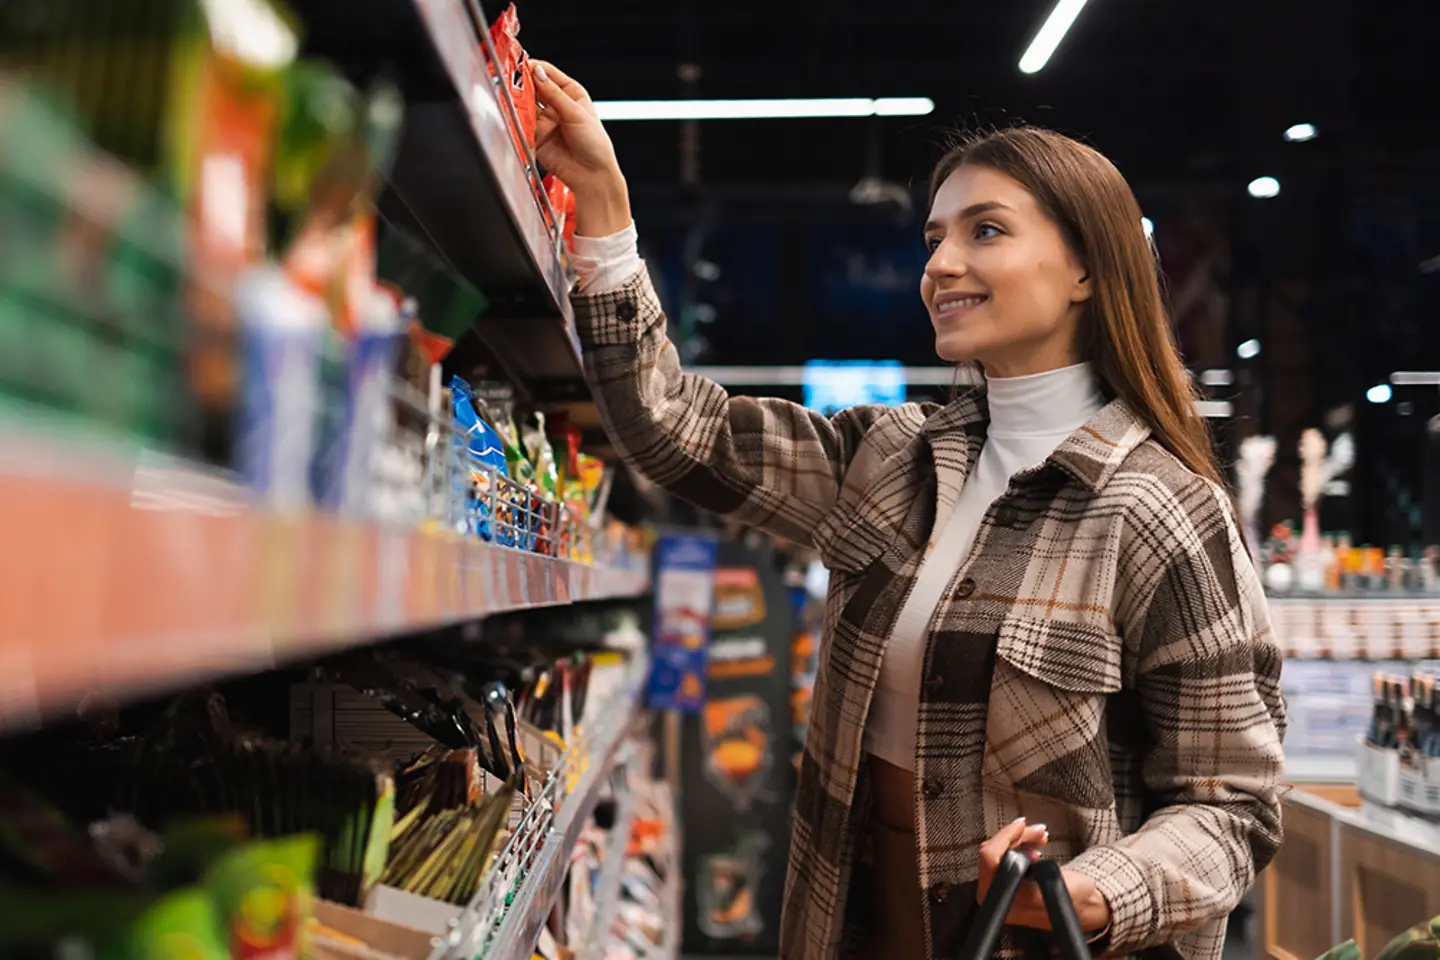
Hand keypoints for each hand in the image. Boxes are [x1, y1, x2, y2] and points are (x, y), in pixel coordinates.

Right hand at [531, 60, 631, 236]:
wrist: (592, 175)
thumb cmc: (595, 145)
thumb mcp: (576, 113)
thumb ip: (554, 93)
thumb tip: (538, 73)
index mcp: (571, 93)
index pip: (548, 73)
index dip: (534, 68)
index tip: (522, 65)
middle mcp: (556, 105)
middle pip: (533, 87)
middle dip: (523, 83)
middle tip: (513, 80)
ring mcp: (545, 120)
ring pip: (526, 104)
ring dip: (519, 100)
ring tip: (514, 98)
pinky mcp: (536, 136)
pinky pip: (523, 124)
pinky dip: (517, 119)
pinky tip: (516, 115)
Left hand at [977, 818, 1110, 935]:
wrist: (1086, 902)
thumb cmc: (1077, 898)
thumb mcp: (1060, 890)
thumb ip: (1035, 882)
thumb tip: (1018, 866)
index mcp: (1008, 905)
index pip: (991, 862)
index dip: (1005, 839)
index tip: (1022, 826)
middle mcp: (1000, 899)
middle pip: (994, 853)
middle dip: (1016, 836)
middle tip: (1036, 829)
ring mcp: (1003, 888)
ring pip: (1000, 850)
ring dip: (1020, 837)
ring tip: (1039, 834)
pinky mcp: (1008, 879)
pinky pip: (1005, 853)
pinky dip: (1019, 842)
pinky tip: (1034, 841)